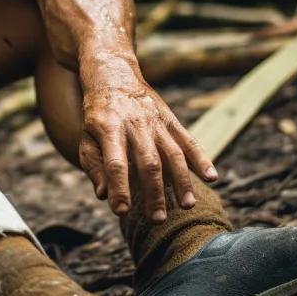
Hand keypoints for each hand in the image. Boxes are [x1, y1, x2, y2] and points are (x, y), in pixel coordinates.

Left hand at [76, 52, 216, 223]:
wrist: (113, 75)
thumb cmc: (97, 115)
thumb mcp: (85, 137)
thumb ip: (94, 166)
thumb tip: (104, 195)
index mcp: (108, 128)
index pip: (115, 163)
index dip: (119, 188)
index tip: (121, 211)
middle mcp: (135, 124)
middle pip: (148, 162)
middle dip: (154, 192)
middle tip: (156, 220)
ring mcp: (156, 121)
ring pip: (172, 153)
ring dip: (181, 181)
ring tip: (186, 206)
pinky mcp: (170, 119)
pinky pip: (188, 140)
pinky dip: (202, 158)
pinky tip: (212, 177)